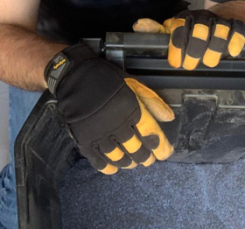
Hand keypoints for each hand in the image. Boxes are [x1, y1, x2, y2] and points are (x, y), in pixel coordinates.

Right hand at [46, 43, 173, 174]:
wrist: (75, 76)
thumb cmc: (106, 79)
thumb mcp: (133, 84)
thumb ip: (152, 101)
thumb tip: (169, 118)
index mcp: (132, 109)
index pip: (151, 134)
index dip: (160, 146)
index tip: (165, 153)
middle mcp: (117, 124)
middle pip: (136, 149)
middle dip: (144, 157)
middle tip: (148, 160)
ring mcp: (100, 134)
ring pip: (118, 157)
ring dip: (128, 163)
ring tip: (132, 163)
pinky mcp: (84, 139)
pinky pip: (97, 160)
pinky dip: (107, 167)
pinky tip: (113, 168)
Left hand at [134, 10, 244, 69]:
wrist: (228, 7)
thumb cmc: (196, 25)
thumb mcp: (176, 26)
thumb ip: (158, 29)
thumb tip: (138, 26)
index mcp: (187, 18)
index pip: (180, 29)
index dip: (177, 47)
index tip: (175, 62)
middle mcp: (203, 18)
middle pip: (199, 31)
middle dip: (195, 51)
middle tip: (191, 65)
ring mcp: (221, 21)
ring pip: (219, 31)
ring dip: (214, 48)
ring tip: (210, 62)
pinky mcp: (238, 25)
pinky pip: (238, 31)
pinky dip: (235, 41)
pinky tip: (232, 52)